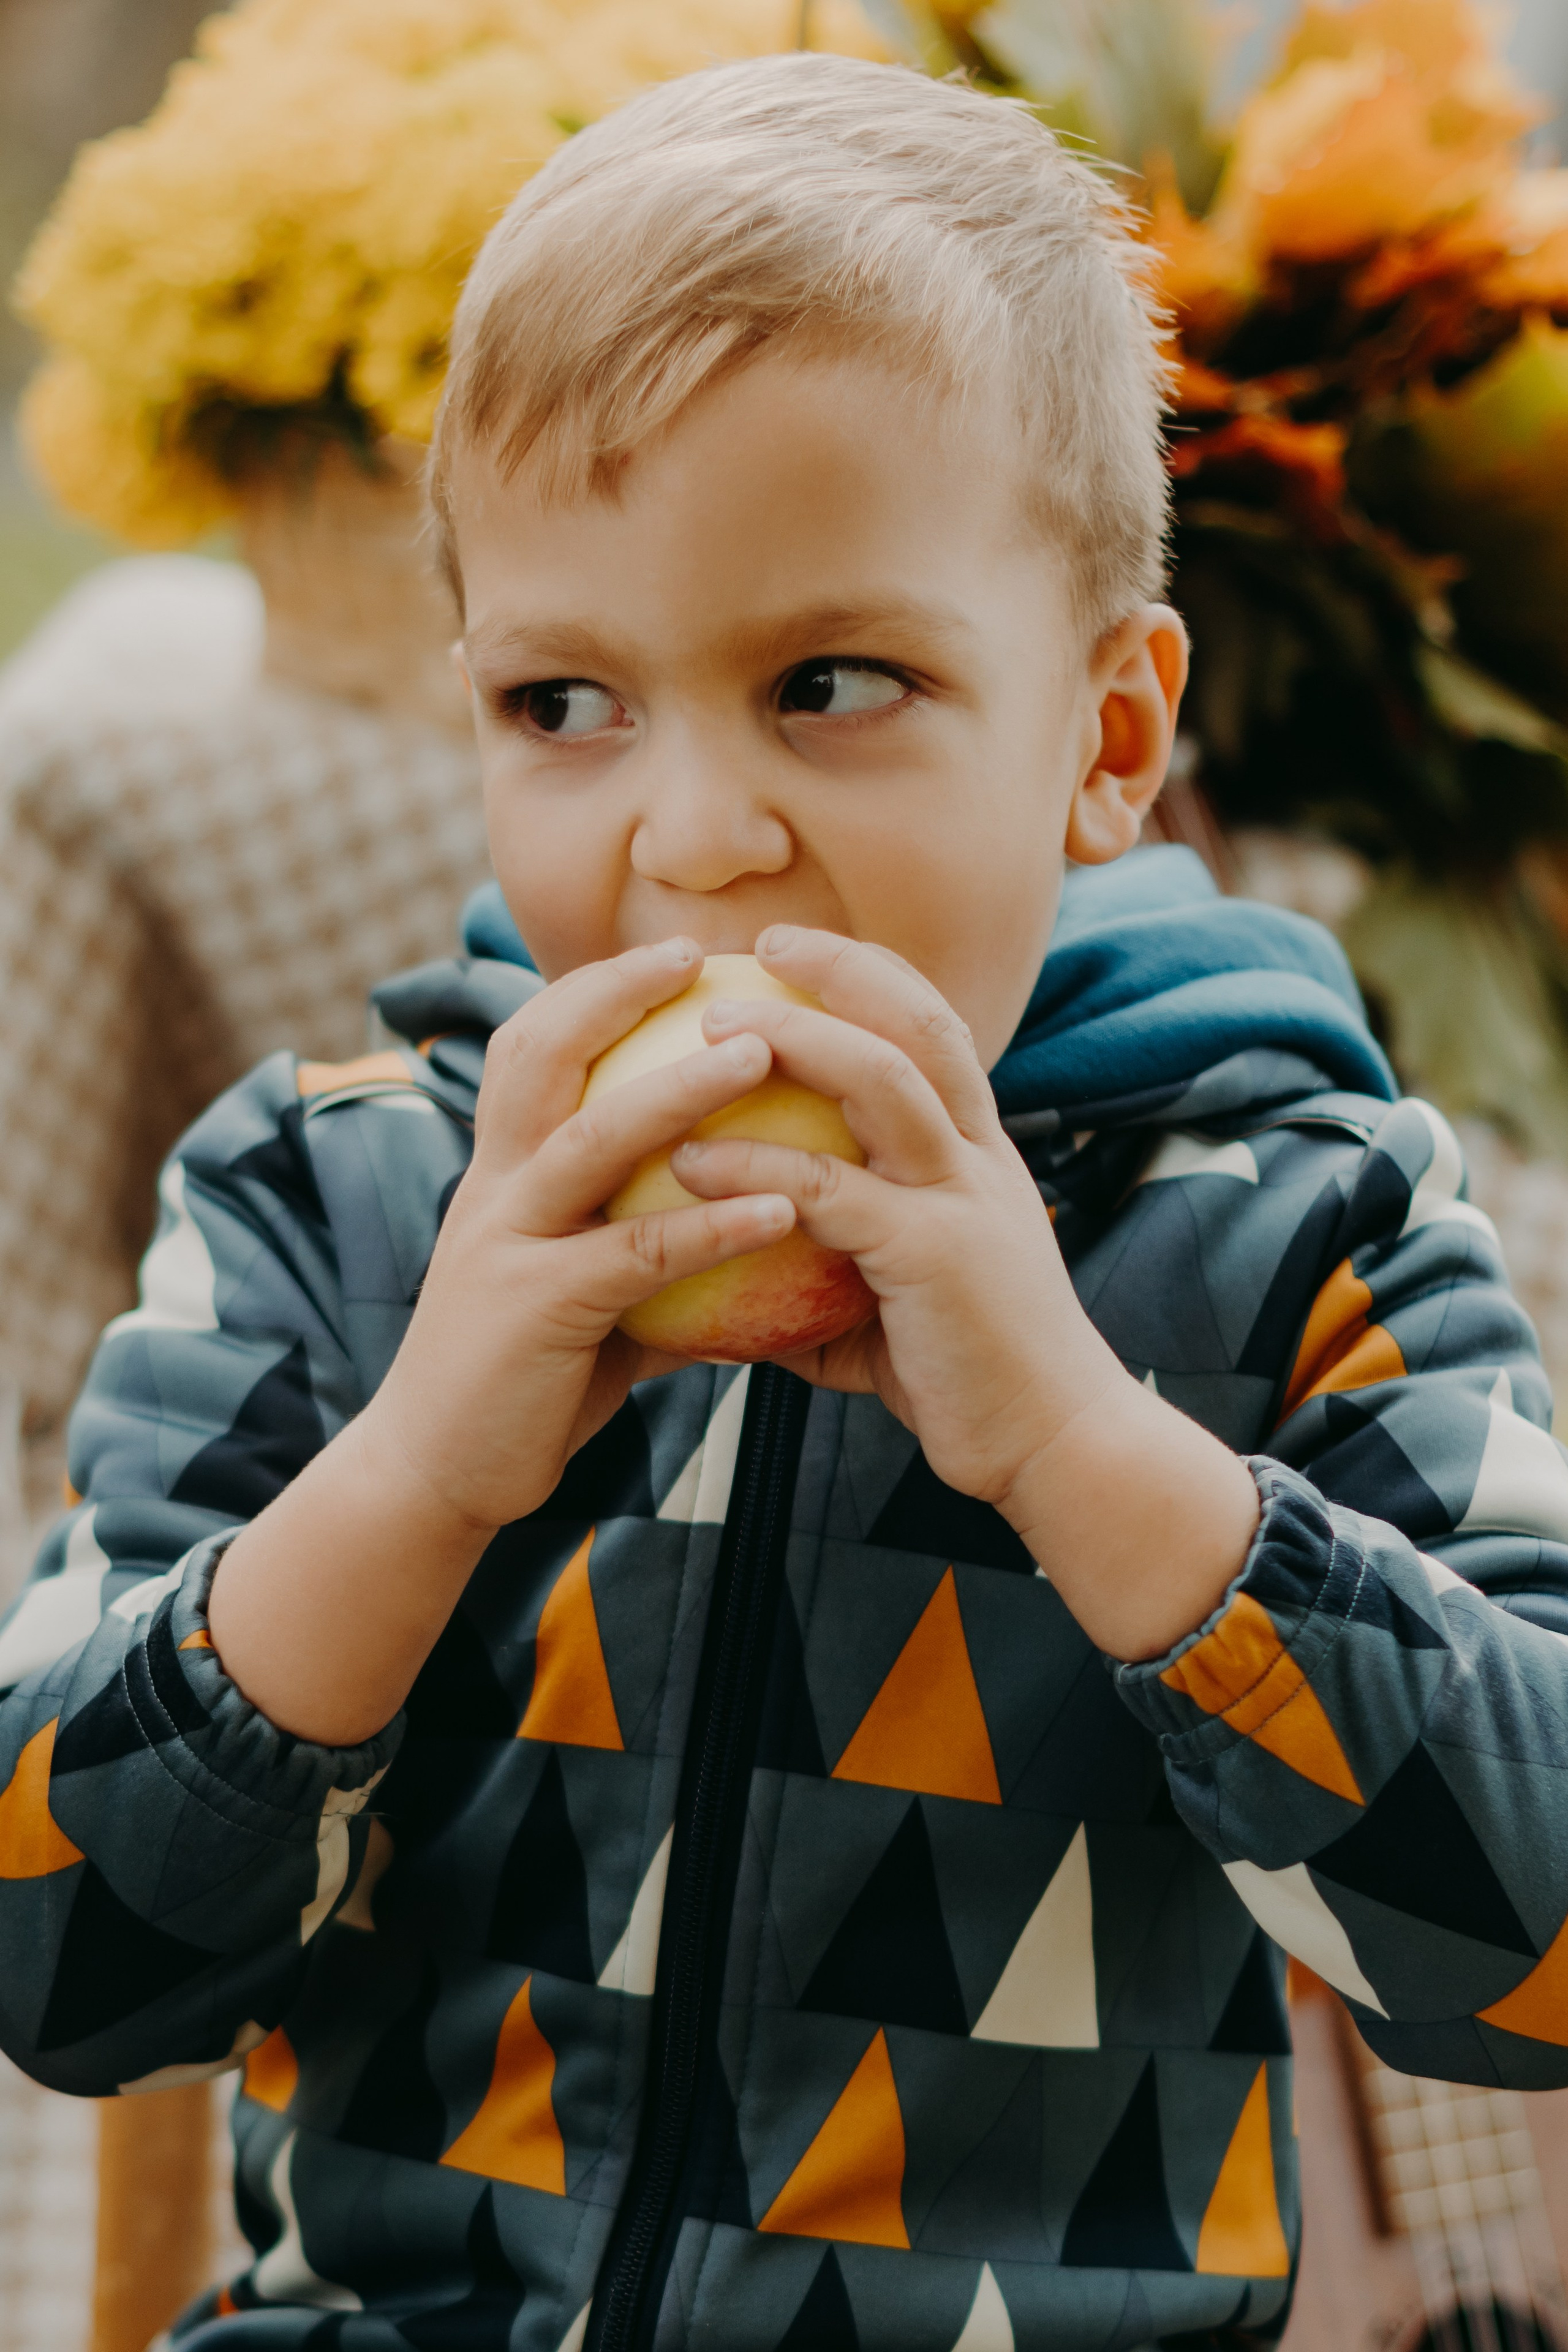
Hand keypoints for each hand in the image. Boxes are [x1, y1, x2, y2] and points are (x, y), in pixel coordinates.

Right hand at [364, 937, 796, 1534]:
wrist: (434, 1475)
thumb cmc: (520, 1381)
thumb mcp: (577, 1294)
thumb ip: (639, 1249)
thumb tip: (738, 1225)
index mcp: (500, 1173)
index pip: (532, 1044)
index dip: (596, 988)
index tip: (673, 951)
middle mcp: (494, 1188)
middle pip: (544, 1053)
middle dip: (619, 992)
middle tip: (706, 955)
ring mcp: (509, 1243)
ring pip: (593, 1137)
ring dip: (679, 1088)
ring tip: (761, 1052)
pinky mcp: (536, 1310)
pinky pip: (637, 1254)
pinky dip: (712, 1224)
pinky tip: (784, 1210)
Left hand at [671, 926, 1257, 1656]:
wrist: (1054, 1446)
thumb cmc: (966, 1380)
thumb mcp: (892, 1307)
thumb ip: (827, 1272)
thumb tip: (736, 1270)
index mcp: (975, 1156)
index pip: (932, 1029)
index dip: (868, 978)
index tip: (794, 955)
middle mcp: (978, 1158)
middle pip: (917, 1020)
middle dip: (840, 968)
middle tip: (755, 947)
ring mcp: (961, 1199)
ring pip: (881, 1078)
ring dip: (794, 1038)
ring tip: (709, 1026)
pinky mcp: (933, 1255)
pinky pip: (830, 1191)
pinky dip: (755, 1168)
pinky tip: (689, 1162)